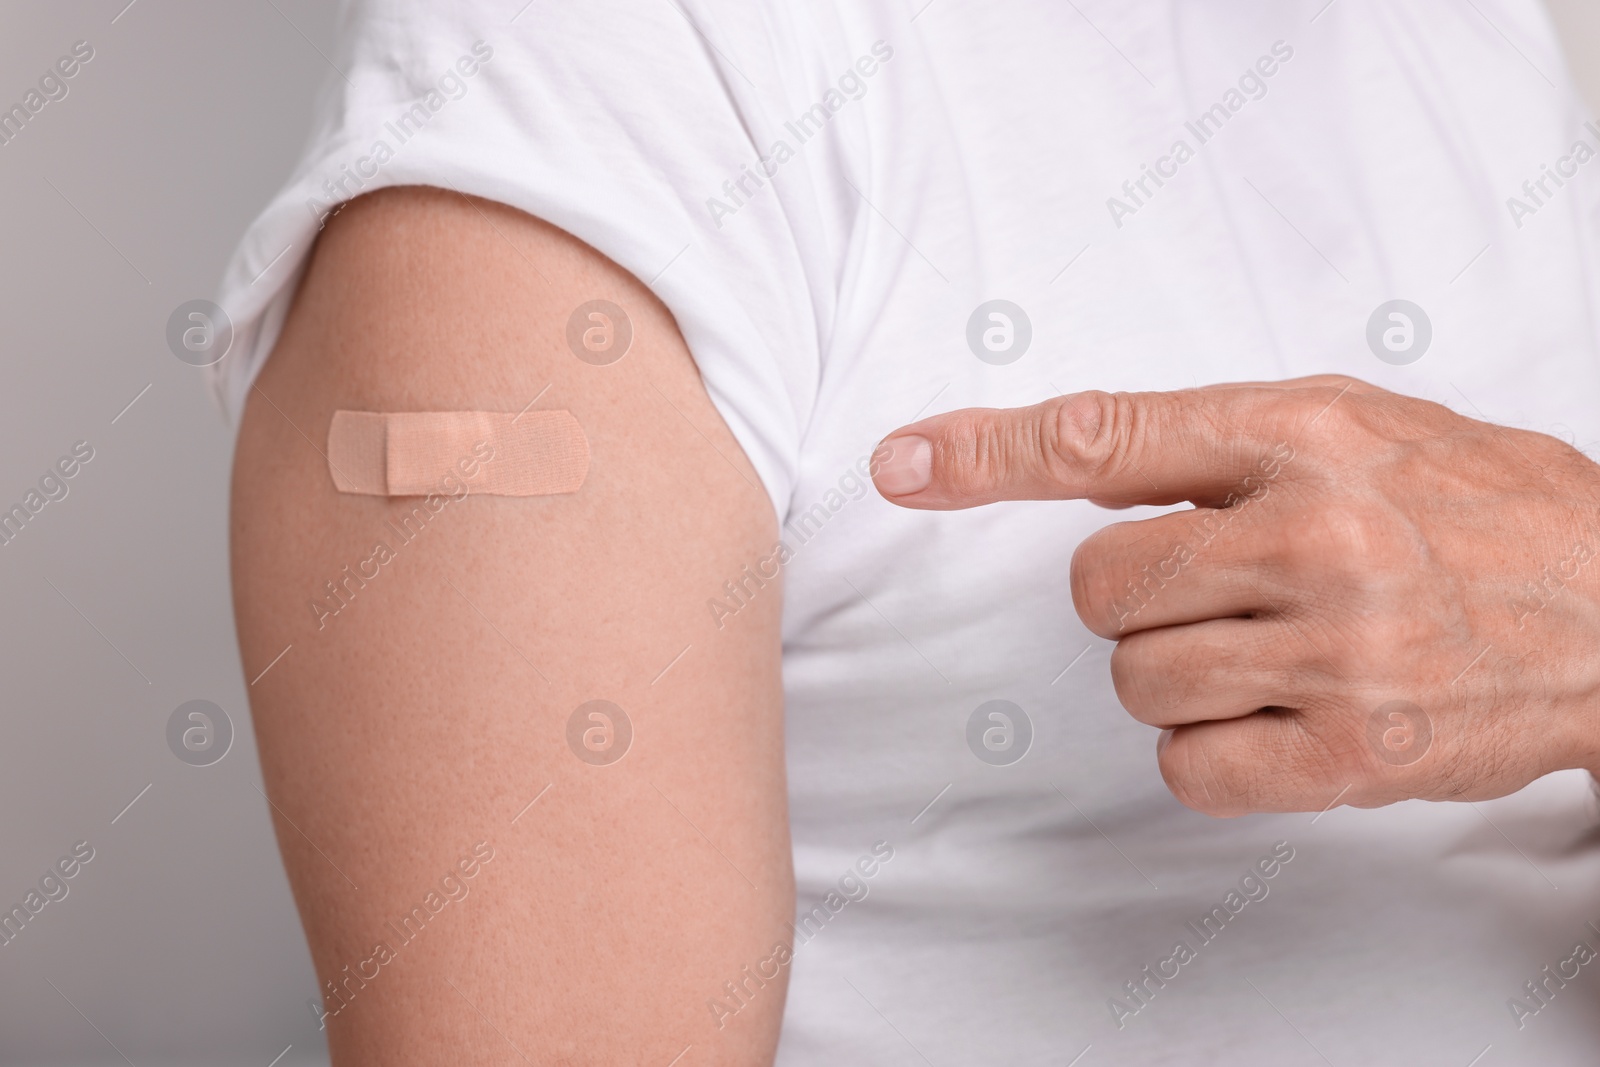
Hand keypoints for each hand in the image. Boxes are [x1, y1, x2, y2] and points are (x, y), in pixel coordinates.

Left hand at [873, 376, 1599, 815]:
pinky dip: (1210, 750)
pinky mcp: (1352, 755)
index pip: (1105, 436)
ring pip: (1137, 679)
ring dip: (1175, 674)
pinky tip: (1280, 715)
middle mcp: (1314, 534)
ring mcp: (1336, 649)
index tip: (903, 464)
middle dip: (1131, 597)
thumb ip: (1220, 442)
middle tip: (1214, 590)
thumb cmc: (1476, 508)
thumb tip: (1077, 467)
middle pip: (1099, 586)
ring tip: (1269, 650)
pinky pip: (1188, 767)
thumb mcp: (1356, 425)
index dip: (986, 451)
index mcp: (1304, 434)